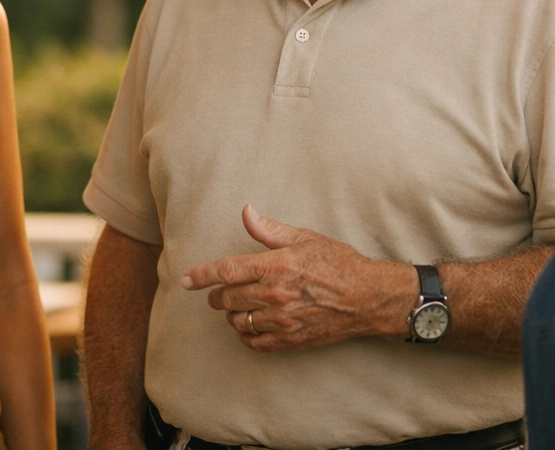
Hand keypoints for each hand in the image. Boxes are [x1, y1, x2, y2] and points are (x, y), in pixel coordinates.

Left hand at [180, 205, 417, 351]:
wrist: (368, 297)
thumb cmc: (338, 263)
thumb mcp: (304, 238)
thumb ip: (269, 229)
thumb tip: (245, 212)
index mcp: (276, 266)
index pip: (226, 271)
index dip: (201, 276)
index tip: (186, 280)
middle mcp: (275, 295)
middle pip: (228, 298)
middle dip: (217, 296)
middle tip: (218, 293)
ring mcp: (282, 320)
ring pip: (239, 321)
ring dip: (232, 314)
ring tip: (238, 307)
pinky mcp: (291, 339)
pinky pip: (255, 342)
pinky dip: (246, 334)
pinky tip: (250, 326)